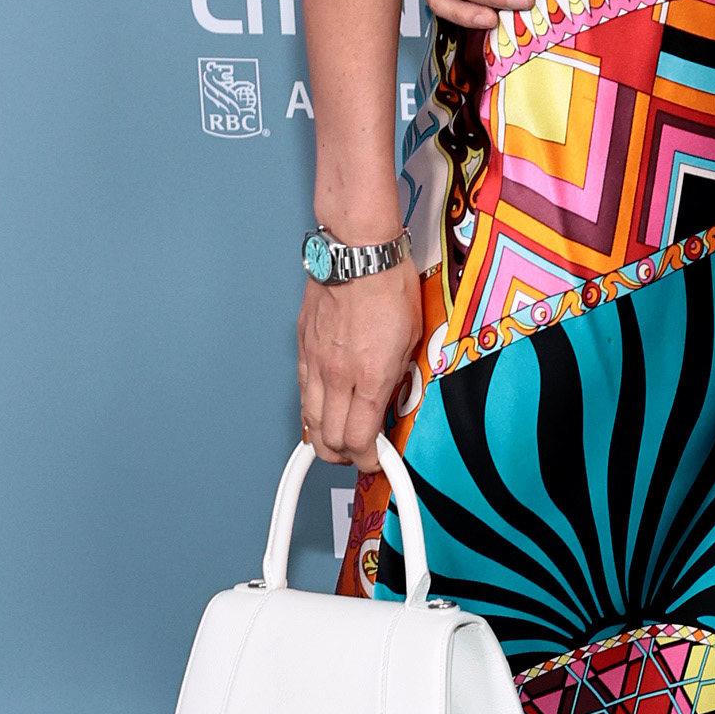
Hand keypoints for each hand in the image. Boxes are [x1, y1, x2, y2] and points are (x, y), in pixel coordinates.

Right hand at [297, 265, 421, 465]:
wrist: (359, 252)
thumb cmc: (389, 285)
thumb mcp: (412, 337)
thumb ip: (398, 374)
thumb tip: (393, 396)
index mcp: (370, 377)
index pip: (360, 440)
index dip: (368, 461)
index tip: (376, 461)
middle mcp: (339, 374)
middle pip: (329, 440)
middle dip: (344, 457)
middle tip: (358, 456)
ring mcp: (316, 362)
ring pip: (309, 421)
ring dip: (323, 439)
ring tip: (338, 442)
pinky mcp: (303, 347)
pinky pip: (302, 392)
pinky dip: (309, 411)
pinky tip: (317, 414)